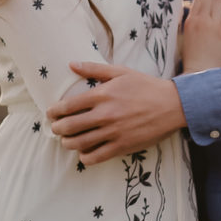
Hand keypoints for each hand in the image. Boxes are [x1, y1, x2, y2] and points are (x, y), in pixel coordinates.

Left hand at [46, 64, 186, 163]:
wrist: (171, 105)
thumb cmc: (145, 86)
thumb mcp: (120, 72)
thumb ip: (94, 69)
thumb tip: (72, 64)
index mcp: (103, 94)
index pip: (69, 106)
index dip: (55, 111)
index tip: (50, 113)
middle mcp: (105, 114)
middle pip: (70, 126)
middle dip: (57, 129)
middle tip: (55, 129)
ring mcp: (113, 132)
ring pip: (80, 143)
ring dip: (68, 143)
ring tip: (66, 141)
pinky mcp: (122, 147)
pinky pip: (96, 157)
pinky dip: (85, 157)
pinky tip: (84, 153)